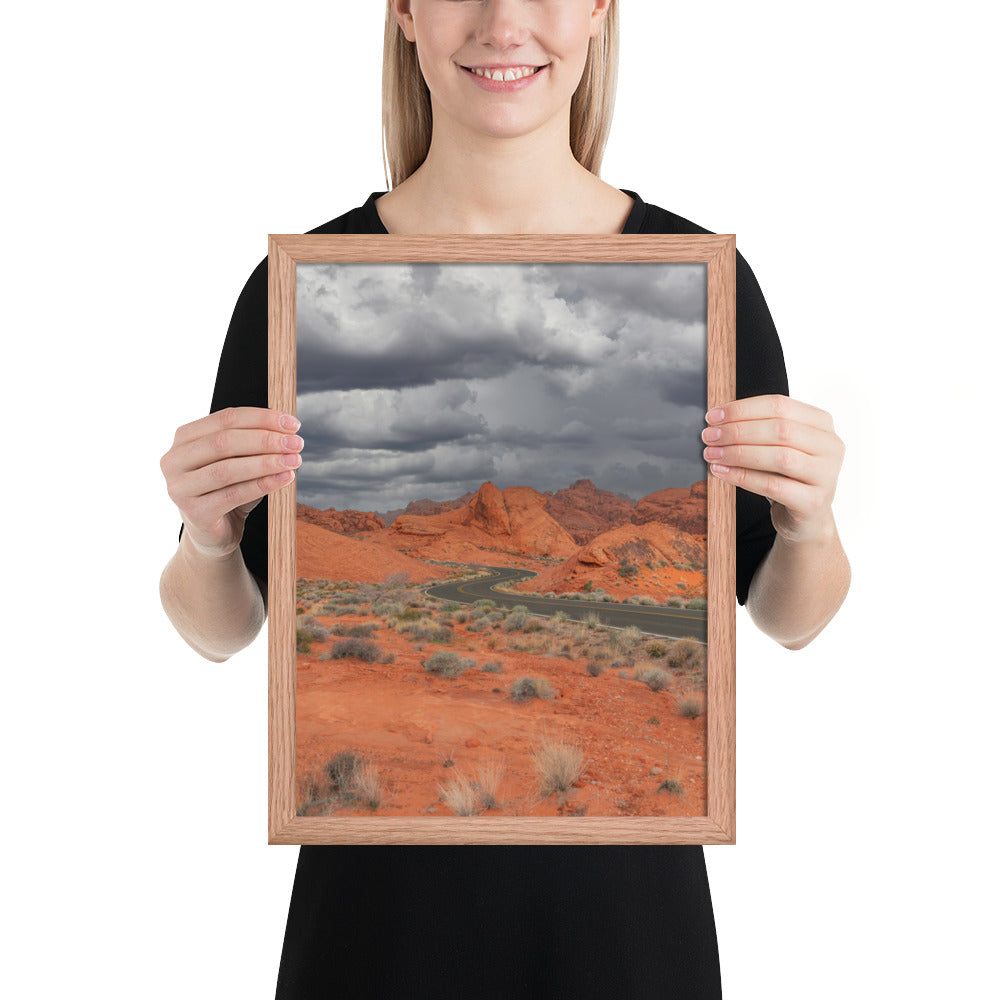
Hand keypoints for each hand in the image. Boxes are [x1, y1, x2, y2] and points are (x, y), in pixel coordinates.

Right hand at [160, 406, 302, 558]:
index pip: (225, 418)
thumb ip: (254, 442)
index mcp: (184, 438)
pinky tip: (285, 478)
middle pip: (224, 442)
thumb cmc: (227, 489)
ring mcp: (179, 488)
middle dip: (265, 440)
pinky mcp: (194, 513)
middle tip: (296, 443)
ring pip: (227, 469)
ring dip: (266, 463)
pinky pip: (233, 495)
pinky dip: (262, 485)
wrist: (214, 532)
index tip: (293, 424)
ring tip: (294, 460)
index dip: (262, 418)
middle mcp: (174, 460)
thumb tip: (288, 430)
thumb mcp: (239, 460)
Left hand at [702, 394, 844, 545]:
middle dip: (737, 431)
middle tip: (708, 436)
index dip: (742, 409)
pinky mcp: (814, 502)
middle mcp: (830, 446)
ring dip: (739, 453)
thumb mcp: (776, 447)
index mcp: (821, 424)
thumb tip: (716, 420)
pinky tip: (722, 472)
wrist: (805, 518)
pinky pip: (773, 486)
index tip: (712, 416)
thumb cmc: (787, 476)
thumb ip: (756, 429)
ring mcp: (826, 475)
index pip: (779, 405)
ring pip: (779, 457)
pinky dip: (743, 477)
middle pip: (780, 429)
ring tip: (711, 454)